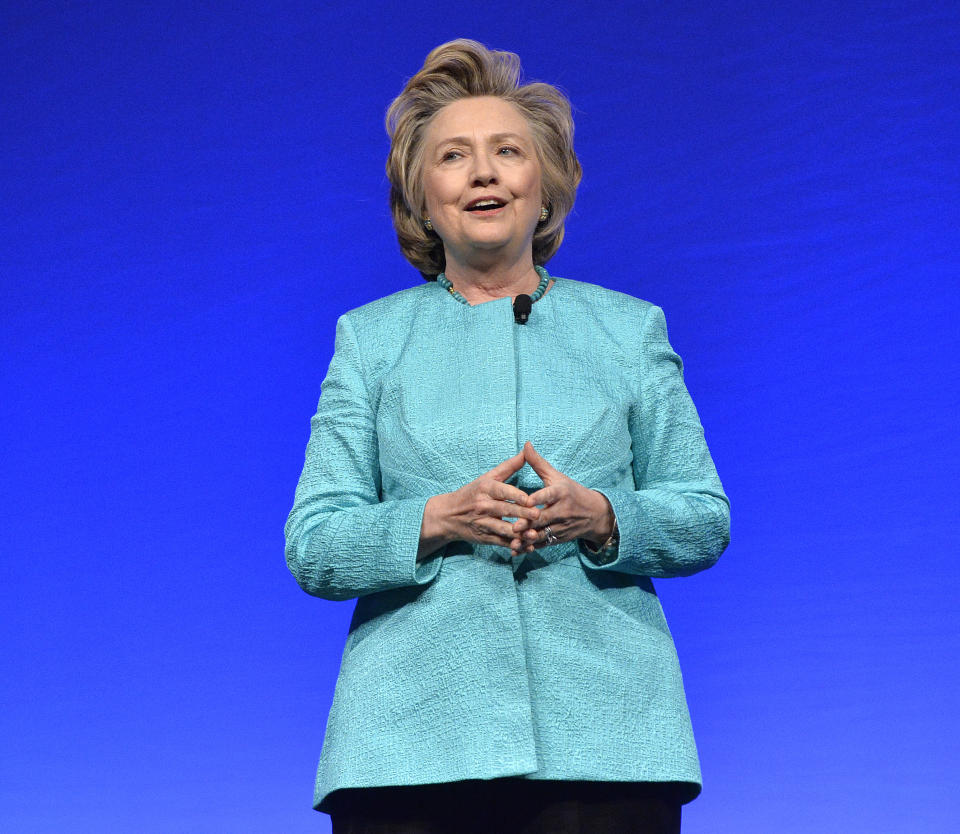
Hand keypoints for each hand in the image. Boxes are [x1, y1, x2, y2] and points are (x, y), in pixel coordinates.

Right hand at [418, 451, 540, 559]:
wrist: (448, 516)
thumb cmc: (471, 493)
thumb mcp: (487, 477)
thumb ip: (509, 466)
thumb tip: (526, 451)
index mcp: (485, 489)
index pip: (502, 491)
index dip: (515, 496)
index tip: (528, 499)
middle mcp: (483, 506)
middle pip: (505, 510)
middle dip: (522, 514)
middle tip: (538, 515)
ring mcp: (483, 523)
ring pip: (503, 529)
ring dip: (519, 533)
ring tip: (534, 534)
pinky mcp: (485, 538)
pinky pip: (501, 542)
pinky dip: (514, 545)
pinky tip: (527, 546)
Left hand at [512, 441, 614, 551]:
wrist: (594, 514)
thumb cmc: (571, 491)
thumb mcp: (557, 476)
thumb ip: (538, 463)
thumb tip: (526, 444)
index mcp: (561, 492)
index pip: (549, 495)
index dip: (538, 499)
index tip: (527, 501)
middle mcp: (562, 510)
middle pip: (544, 518)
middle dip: (529, 523)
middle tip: (514, 526)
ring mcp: (561, 526)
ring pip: (542, 534)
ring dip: (527, 539)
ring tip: (513, 540)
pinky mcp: (558, 538)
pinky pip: (543, 545)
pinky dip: (529, 548)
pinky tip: (515, 550)